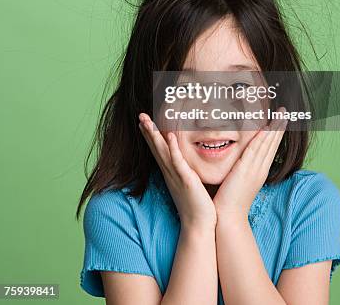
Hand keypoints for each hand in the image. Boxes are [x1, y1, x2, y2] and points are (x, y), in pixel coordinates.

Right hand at [138, 113, 216, 230]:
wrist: (199, 226)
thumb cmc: (197, 206)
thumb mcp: (190, 184)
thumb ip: (187, 172)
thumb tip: (189, 165)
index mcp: (171, 172)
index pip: (159, 150)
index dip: (150, 135)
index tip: (144, 121)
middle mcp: (170, 172)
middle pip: (156, 147)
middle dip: (148, 130)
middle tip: (140, 115)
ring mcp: (176, 175)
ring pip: (162, 151)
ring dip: (154, 136)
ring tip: (147, 121)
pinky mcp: (185, 180)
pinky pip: (177, 161)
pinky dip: (173, 148)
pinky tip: (171, 136)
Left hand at [213, 108, 287, 222]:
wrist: (227, 218)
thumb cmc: (228, 201)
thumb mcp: (237, 181)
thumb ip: (239, 170)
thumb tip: (237, 163)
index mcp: (259, 171)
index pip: (270, 148)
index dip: (275, 133)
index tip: (279, 120)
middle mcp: (260, 169)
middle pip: (272, 143)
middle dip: (279, 126)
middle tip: (284, 111)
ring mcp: (255, 170)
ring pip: (267, 144)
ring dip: (274, 128)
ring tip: (281, 114)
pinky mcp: (246, 170)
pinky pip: (256, 150)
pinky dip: (262, 138)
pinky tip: (267, 128)